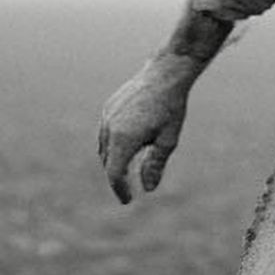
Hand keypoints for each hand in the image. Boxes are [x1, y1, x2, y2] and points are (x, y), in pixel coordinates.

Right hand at [98, 54, 199, 202]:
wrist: (165, 74)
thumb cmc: (171, 108)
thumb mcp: (168, 140)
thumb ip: (155, 165)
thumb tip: (148, 188)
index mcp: (124, 139)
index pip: (115, 174)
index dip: (120, 190)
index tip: (128, 200)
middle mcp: (110, 128)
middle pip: (107, 163)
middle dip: (116, 178)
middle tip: (128, 190)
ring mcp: (106, 117)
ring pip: (103, 149)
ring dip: (112, 163)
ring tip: (125, 173)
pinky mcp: (108, 109)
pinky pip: (104, 134)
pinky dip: (111, 147)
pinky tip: (123, 149)